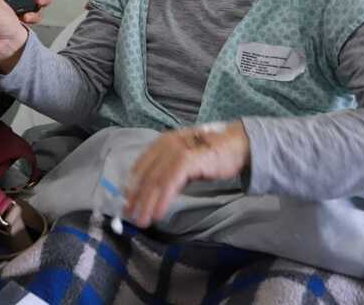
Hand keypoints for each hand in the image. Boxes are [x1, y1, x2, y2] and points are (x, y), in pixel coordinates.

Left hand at [124, 121, 250, 227]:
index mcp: (161, 143)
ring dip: (147, 203)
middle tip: (131, 217)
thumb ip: (167, 170)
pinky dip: (162, 200)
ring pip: (155, 181)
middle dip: (136, 199)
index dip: (131, 187)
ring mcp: (176, 151)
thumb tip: (149, 192)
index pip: (140, 167)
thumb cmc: (210, 155)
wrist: (236, 145)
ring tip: (143, 220)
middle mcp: (165, 144)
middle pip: (145, 175)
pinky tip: (159, 213)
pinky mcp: (188, 159)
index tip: (127, 203)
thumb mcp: (183, 160)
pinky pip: (169, 184)